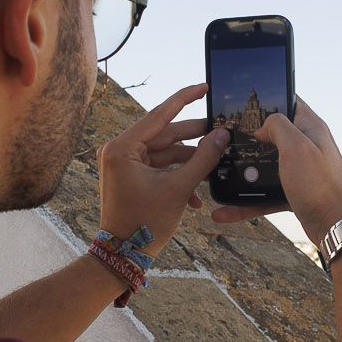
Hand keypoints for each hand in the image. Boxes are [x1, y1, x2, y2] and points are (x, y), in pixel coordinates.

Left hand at [97, 82, 227, 252]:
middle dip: (194, 137)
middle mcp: (119, 151)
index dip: (184, 99)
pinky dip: (178, 176)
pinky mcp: (131, 176)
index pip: (159, 115)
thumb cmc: (144, 224)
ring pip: (166, 152)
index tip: (204, 87)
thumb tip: (222, 135)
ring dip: (190, 162)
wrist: (123, 255)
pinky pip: (160, 167)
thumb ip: (203, 159)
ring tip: (216, 164)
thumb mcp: (178, 188)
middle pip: (164, 134)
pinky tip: (197, 196)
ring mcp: (125, 164)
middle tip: (221, 129)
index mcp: (122, 148)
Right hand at [213, 98, 341, 247]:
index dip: (268, 99)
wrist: (336, 226)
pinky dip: (246, 202)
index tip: (243, 103)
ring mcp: (299, 170)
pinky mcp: (294, 192)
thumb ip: (278, 126)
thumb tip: (262, 127)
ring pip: (265, 167)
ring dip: (243, 173)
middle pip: (271, 136)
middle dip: (248, 139)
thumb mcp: (296, 146)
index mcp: (309, 128)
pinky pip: (265, 194)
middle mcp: (305, 146)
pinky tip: (224, 211)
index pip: (288, 102)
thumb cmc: (320, 185)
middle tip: (223, 140)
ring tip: (218, 177)